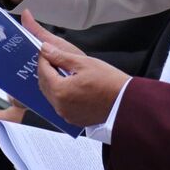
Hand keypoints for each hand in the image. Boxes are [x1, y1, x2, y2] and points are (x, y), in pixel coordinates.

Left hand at [27, 11, 128, 126]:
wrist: (126, 102)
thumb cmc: (109, 83)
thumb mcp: (84, 63)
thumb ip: (60, 56)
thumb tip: (46, 49)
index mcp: (60, 90)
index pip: (43, 70)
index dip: (43, 58)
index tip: (46, 50)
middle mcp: (60, 106)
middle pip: (44, 84)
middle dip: (45, 70)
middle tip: (51, 58)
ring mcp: (66, 114)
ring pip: (50, 95)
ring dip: (51, 82)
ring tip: (59, 70)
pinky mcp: (73, 119)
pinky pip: (59, 104)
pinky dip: (59, 94)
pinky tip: (67, 85)